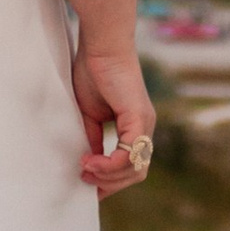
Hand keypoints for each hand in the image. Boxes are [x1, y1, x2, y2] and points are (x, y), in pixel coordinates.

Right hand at [70, 37, 156, 200]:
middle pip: (136, 174)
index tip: (88, 184)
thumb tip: (91, 162)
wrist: (101, 46)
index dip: (112, 181)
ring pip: (135, 169)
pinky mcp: (139, 119)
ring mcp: (145, 124)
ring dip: (108, 177)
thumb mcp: (90, 114)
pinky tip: (90, 161)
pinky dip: (109, 165)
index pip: (132, 167)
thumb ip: (94, 138)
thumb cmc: (93, 72)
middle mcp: (145, 129)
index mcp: (135, 128)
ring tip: (85, 169)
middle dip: (109, 183)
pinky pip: (129, 155)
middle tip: (85, 178)